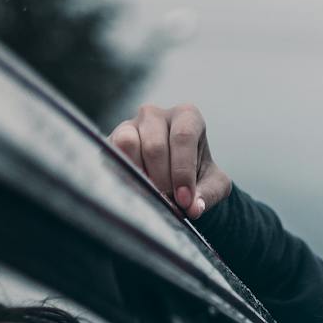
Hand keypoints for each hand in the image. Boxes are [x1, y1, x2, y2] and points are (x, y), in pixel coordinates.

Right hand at [108, 102, 232, 219]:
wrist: (174, 178)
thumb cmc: (197, 176)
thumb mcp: (212, 185)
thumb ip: (208, 194)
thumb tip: (194, 207)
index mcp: (187, 116)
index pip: (183, 137)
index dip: (183, 171)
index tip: (184, 201)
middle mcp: (156, 115)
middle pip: (155, 146)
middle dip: (162, 180)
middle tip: (168, 201)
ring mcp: (129, 125)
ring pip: (129, 144)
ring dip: (141, 175)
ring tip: (152, 194)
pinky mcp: (110, 140)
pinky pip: (112, 152)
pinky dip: (124, 174)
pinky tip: (136, 189)